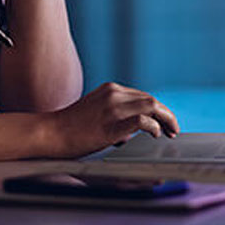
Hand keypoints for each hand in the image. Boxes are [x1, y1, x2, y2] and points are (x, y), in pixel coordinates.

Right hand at [47, 83, 179, 157]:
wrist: (50, 133)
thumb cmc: (70, 128)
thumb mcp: (94, 111)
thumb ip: (113, 115)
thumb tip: (131, 131)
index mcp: (110, 89)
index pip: (143, 96)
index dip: (158, 109)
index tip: (164, 122)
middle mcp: (114, 94)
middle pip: (151, 99)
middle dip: (167, 114)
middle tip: (173, 129)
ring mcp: (113, 108)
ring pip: (152, 106)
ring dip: (166, 119)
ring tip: (170, 133)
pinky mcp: (111, 125)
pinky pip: (142, 121)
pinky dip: (153, 127)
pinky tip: (154, 135)